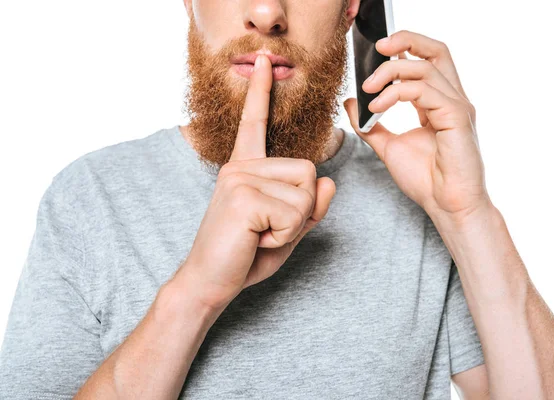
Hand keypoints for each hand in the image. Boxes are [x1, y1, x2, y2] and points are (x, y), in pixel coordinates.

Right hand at [178, 55, 335, 311]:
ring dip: (293, 225)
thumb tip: (330, 181)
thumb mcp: (287, 229)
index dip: (261, 92)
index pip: (255, 123)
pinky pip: (295, 212)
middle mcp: (240, 165)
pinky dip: (284, 236)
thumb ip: (310, 206)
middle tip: (266, 230)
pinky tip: (256, 240)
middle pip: (309, 172)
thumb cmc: (245, 255)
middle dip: (302, 210)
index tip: (263, 61)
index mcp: (246, 168)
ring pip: (306, 193)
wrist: (209, 282)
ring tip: (260, 235)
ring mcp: (240, 177)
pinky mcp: (243, 196)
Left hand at [344, 30, 490, 222]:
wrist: (447, 206)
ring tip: (367, 90)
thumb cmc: (426, 180)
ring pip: (425, 68)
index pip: (427, 60)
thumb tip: (351, 101)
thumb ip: (371, 124)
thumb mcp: (388, 147)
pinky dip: (396, 94)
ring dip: (390, 74)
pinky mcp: (457, 118)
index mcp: (438, 103)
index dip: (404, 47)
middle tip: (377, 49)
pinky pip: (425, 92)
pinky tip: (377, 107)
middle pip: (435, 51)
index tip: (376, 51)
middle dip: (406, 41)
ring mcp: (457, 107)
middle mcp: (451, 99)